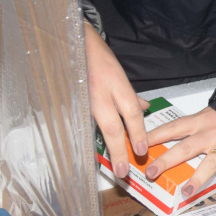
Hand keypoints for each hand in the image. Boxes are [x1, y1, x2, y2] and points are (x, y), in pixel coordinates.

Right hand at [86, 23, 149, 178]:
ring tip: (113, 167)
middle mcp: (100, 95)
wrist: (72, 43)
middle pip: (113, 127)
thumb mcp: (120, 73)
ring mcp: (84, 101)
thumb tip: (144, 107)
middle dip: (120, 151)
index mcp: (116, 85)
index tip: (141, 150)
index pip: (131, 112)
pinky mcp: (71, 105)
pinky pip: (84, 125)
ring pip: (98, 129)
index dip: (138, 132)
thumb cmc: (98, 58)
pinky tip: (96, 152)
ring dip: (106, 149)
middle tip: (125, 172)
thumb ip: (130, 95)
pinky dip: (91, 140)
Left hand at [145, 107, 215, 204]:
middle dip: (168, 159)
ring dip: (198, 178)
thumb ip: (183, 128)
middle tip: (152, 171)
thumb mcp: (202, 115)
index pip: (172, 128)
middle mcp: (210, 134)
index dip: (154, 137)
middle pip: (187, 147)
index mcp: (198, 122)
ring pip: (211, 162)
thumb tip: (152, 139)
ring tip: (186, 193)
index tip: (137, 148)